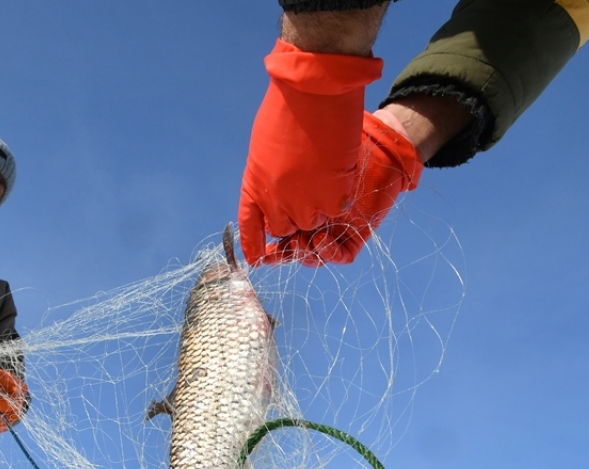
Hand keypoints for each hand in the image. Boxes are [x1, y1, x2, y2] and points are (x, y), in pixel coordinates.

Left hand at [238, 39, 383, 265]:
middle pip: (285, 229)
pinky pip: (336, 212)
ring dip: (319, 207)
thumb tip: (277, 190)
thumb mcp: (265, 147)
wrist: (314, 90)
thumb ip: (269, 174)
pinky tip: (338, 177)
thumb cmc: (288, 108)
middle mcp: (275, 201)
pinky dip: (338, 198)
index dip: (253, 244)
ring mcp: (303, 202)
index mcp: (253, 185)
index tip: (258, 258)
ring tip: (323, 177)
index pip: (249, 225)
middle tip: (307, 194)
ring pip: (312, 223)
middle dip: (295, 217)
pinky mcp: (331, 199)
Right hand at [268, 110, 422, 266]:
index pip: (268, 230)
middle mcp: (308, 217)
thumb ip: (275, 180)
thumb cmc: (330, 139)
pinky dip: (328, 252)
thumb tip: (258, 206)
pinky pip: (341, 255)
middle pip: (289, 246)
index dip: (257, 245)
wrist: (373, 143)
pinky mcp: (355, 233)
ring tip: (299, 243)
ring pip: (312, 254)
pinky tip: (320, 241)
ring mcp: (331, 226)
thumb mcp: (295, 158)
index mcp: (288, 201)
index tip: (254, 256)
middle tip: (280, 242)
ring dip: (303, 254)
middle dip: (283, 250)